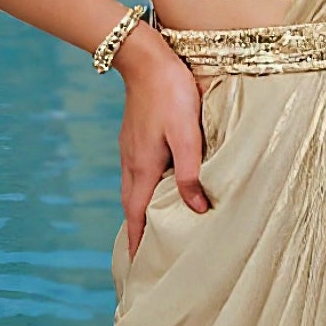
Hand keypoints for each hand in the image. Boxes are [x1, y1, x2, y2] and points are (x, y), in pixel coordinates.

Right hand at [114, 27, 210, 259]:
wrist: (145, 57)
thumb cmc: (171, 93)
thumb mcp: (187, 134)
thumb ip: (190, 172)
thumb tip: (195, 209)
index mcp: (143, 167)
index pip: (137, 216)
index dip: (137, 242)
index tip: (135, 267)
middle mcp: (132, 162)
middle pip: (131, 206)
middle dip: (136, 232)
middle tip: (144, 254)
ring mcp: (130, 147)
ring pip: (133, 189)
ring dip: (140, 211)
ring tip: (151, 227)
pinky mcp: (135, 135)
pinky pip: (136, 172)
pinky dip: (143, 190)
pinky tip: (156, 186)